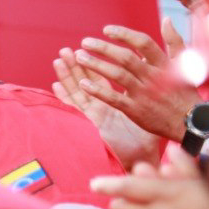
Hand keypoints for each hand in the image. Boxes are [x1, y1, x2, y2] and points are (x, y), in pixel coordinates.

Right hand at [53, 47, 160, 168]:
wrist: (141, 158)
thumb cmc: (147, 139)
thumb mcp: (149, 110)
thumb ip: (147, 92)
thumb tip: (153, 75)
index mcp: (114, 104)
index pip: (100, 80)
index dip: (91, 66)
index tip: (84, 50)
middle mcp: (100, 109)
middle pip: (83, 83)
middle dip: (74, 66)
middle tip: (65, 50)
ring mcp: (93, 117)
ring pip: (76, 92)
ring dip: (67, 76)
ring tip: (58, 60)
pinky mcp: (90, 125)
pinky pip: (75, 109)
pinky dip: (65, 97)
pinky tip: (56, 86)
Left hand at [71, 22, 198, 144]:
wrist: (188, 120)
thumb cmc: (183, 90)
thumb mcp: (184, 64)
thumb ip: (174, 41)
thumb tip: (167, 19)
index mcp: (163, 63)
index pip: (143, 42)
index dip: (124, 34)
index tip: (106, 29)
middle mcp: (153, 76)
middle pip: (125, 57)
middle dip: (103, 48)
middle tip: (85, 42)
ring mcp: (143, 93)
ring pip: (117, 75)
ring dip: (96, 65)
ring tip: (79, 57)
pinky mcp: (135, 110)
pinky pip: (113, 98)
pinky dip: (97, 91)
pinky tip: (82, 84)